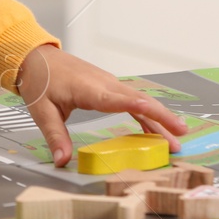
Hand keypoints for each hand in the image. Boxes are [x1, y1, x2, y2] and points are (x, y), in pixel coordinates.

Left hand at [14, 44, 188, 167]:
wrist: (37, 58)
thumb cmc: (40, 81)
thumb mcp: (42, 111)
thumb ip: (55, 136)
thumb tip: (62, 161)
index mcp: (88, 88)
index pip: (114, 98)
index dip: (134, 104)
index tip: (153, 110)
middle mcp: (104, 84)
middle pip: (138, 99)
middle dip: (161, 116)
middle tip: (181, 133)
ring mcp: (109, 84)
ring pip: (140, 100)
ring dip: (159, 118)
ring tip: (177, 138)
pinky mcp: (109, 88)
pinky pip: (132, 102)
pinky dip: (147, 116)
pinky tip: (157, 132)